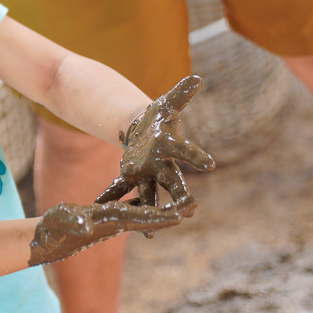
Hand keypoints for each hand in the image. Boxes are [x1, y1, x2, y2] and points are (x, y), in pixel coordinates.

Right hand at [28, 200, 182, 265]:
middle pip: (153, 218)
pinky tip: (151, 198)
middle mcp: (117, 224)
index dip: (166, 214)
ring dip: (165, 208)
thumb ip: (75, 224)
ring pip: (145, 214)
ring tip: (183, 201)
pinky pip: (130, 209)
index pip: (145, 219)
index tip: (185, 210)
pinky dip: (144, 203)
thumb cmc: (52, 231)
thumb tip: (85, 226)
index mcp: (112, 222)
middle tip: (196, 204)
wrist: (46, 240)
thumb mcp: (63, 224)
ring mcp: (113, 222)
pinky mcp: (106, 218)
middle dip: (174, 212)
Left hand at [96, 75, 214, 220]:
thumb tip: (197, 78)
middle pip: (174, 184)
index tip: (209, 163)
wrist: (147, 130)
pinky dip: (112, 198)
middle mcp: (163, 165)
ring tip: (148, 234)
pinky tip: (103, 209)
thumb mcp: (167, 103)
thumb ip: (180, 93)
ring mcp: (147, 174)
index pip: (187, 152)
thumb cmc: (160, 117)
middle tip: (188, 212)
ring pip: (149, 197)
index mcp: (172, 147)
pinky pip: (121, 190)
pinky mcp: (131, 176)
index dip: (197, 156)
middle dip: (180, 198)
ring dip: (147, 212)